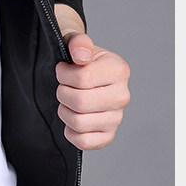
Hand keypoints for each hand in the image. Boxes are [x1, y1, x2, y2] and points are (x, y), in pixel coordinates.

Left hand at [54, 5, 130, 150]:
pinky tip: (72, 118)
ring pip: (79, 123)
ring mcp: (117, 118)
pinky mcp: (108, 135)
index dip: (63, 74)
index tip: (63, 70)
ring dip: (64, 112)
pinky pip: (84, 142)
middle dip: (62, 93)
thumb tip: (81, 54)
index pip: (82, 78)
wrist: (83, 75)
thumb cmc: (79, 59)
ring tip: (68, 102)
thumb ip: (78, 42)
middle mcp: (122, 96)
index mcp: (118, 70)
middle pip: (80, 102)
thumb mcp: (77, 44)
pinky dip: (71, 132)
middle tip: (64, 87)